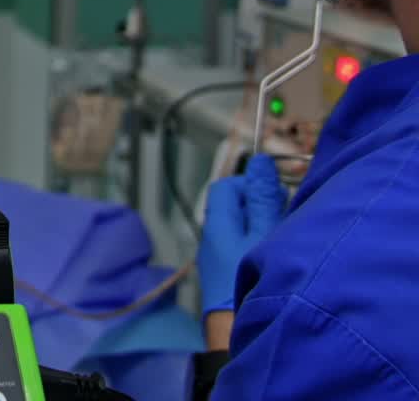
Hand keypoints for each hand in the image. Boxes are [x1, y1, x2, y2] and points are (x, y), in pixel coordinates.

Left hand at [198, 154, 285, 315]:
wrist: (237, 334)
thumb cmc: (250, 281)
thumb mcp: (264, 235)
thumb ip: (263, 199)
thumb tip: (260, 163)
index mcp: (217, 223)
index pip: (226, 186)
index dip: (249, 182)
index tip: (275, 190)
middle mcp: (212, 238)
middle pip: (234, 207)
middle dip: (260, 204)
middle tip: (286, 213)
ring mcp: (219, 260)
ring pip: (241, 229)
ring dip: (263, 225)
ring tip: (285, 235)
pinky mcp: (229, 278)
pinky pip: (244, 249)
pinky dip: (261, 245)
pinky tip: (279, 257)